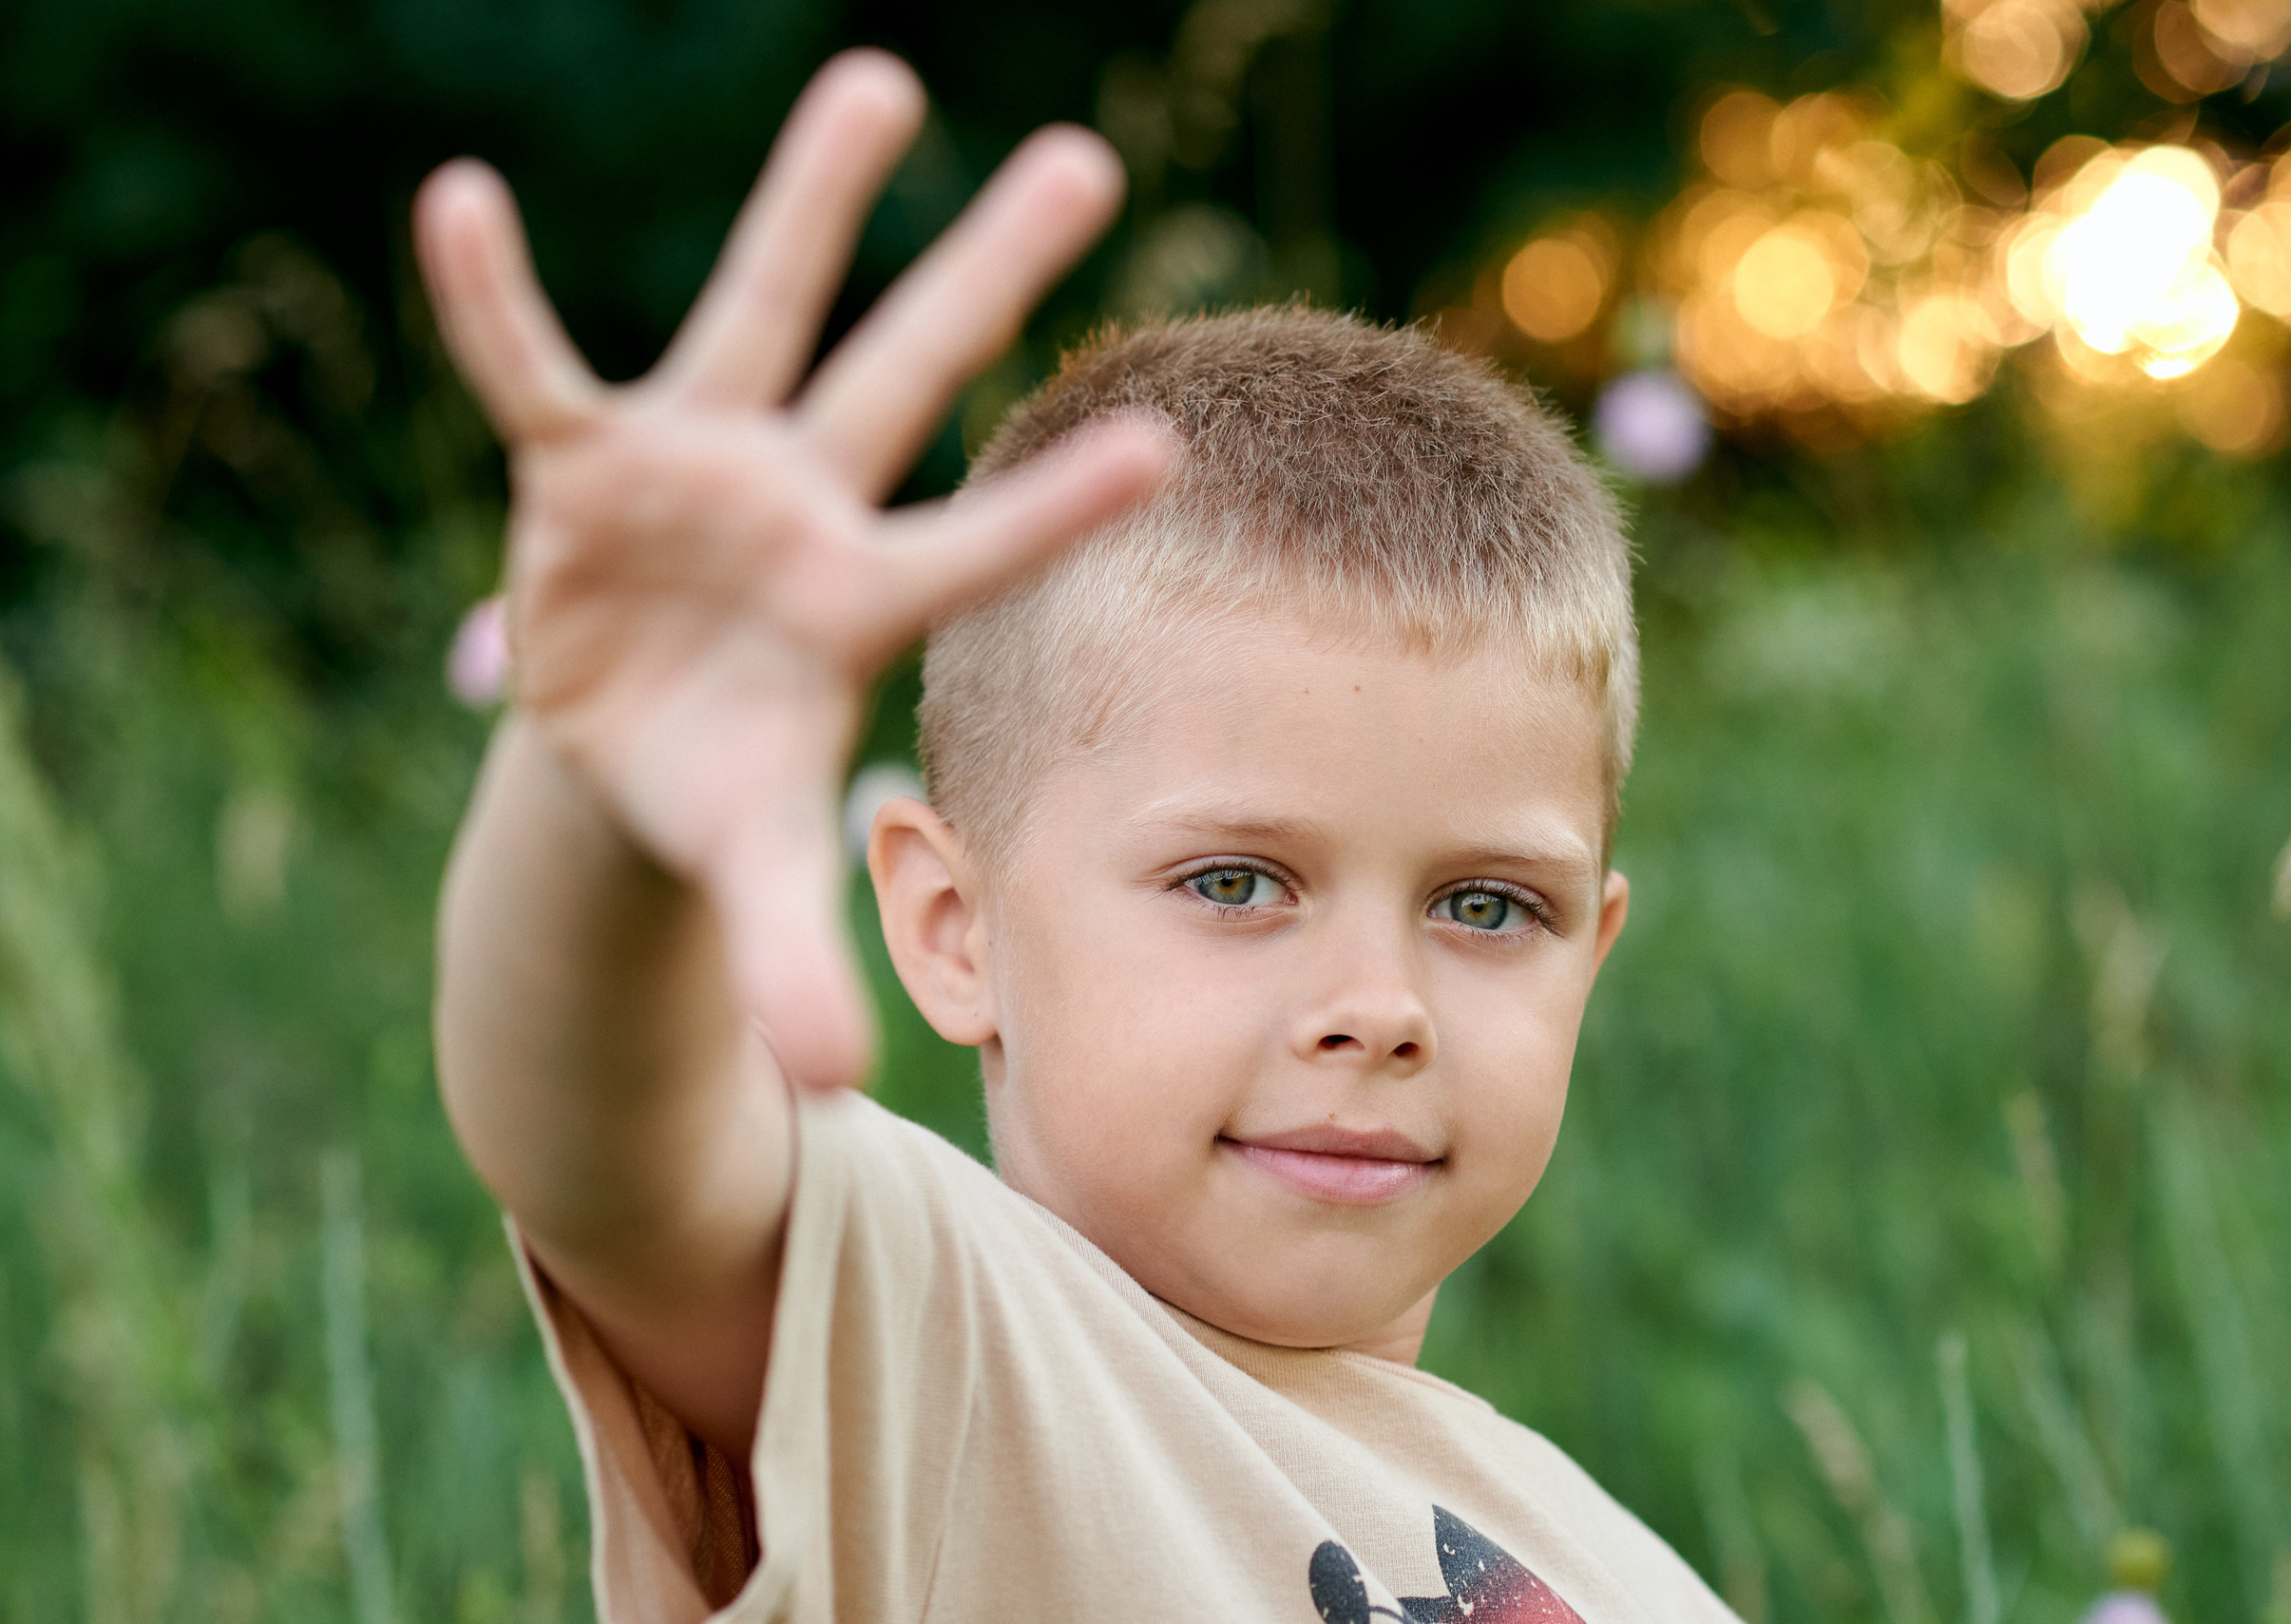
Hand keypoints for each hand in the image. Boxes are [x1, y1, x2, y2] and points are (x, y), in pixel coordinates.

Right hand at [414, 52, 1171, 1089]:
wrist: (632, 749)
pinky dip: (493, 303)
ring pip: (763, 312)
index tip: (1165, 439)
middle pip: (906, 376)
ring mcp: (702, 470)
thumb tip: (837, 1086)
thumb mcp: (755, 868)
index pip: (977, 548)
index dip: (1058, 508)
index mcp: (863, 608)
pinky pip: (533, 369)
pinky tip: (457, 203)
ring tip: (886, 82)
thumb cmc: (725, 797)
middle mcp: (803, 511)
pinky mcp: (588, 464)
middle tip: (1087, 156)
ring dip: (810, 202)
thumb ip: (795, 954)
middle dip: (985, 273)